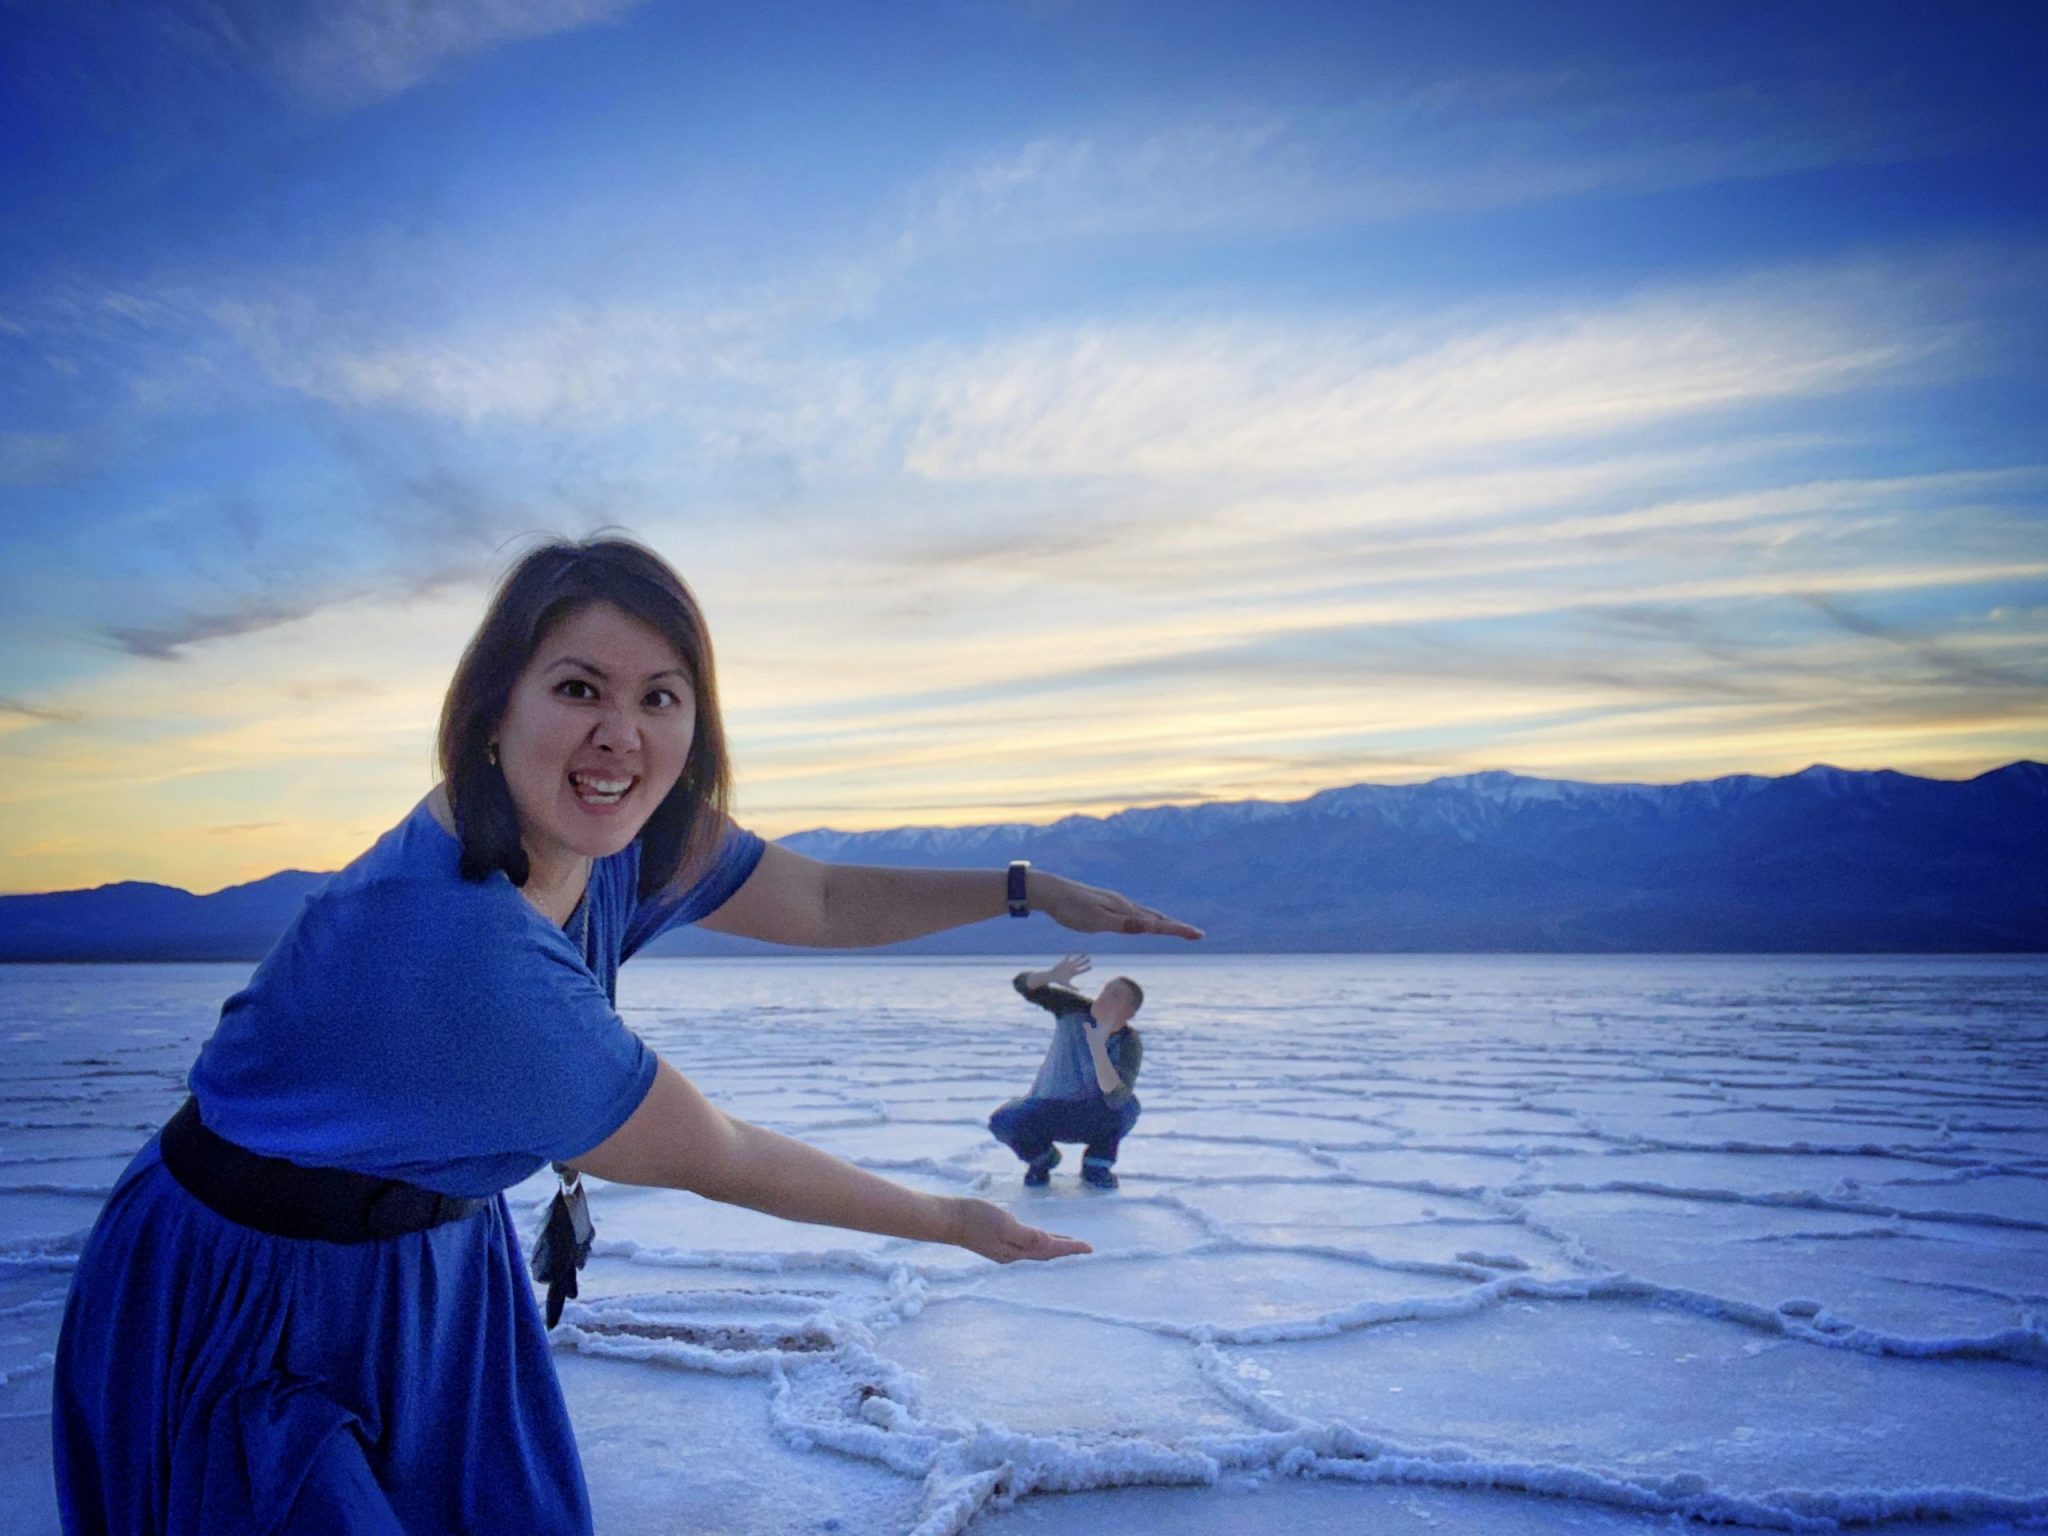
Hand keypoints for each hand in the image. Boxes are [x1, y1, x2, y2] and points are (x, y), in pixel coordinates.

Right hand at [947, 1197, 1092, 1262]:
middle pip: (1045, 1252)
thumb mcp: (1005, 1224)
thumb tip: (1048, 1244)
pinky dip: (1038, 1242)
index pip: (1051, 1249)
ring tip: (1066, 1243)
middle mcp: (1012, 1254)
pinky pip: (1025, 1244)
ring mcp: (1003, 1249)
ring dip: (1052, 1246)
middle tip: (1084, 1247)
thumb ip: (1027, 1236)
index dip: (1071, 1247)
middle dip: (1065, 1249)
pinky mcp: (995, 1241)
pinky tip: (1036, 1237)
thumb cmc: (975, 1218)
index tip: (1090, 1248)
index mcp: (1017, 1250)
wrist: (947, 1219)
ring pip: (1035, 1249)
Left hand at [1034, 873, 1203, 940]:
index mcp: (1124, 909)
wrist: (1050, 891)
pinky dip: (1147, 919)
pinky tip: (1142, 922)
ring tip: (1176, 929)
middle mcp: (1124, 904)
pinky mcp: (1106, 905)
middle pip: (1156, 917)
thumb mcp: (1096, 920)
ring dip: (1163, 922)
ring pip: (1145, 914)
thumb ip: (1123, 924)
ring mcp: (1115, 903)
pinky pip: (1134, 914)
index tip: (1198, 935)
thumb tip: (1150, 926)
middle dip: (1176, 927)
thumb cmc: (1070, 909)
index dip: (1178, 930)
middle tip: (1196, 935)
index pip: (1157, 923)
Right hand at [1048, 952, 1092, 985]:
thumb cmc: (1059, 981)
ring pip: (1076, 959)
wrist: (1053, 976)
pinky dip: (1070, 954)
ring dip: (1080, 956)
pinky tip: (1073, 951)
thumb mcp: (1066, 984)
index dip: (1086, 969)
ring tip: (1085, 953)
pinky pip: (1068, 957)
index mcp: (1074, 973)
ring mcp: (1069, 965)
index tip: (1091, 967)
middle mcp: (1072, 968)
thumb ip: (1073, 987)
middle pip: (1080, 964)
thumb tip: (1079, 990)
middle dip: (1085, 961)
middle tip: (1090, 959)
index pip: (1082, 970)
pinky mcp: (1064, 962)